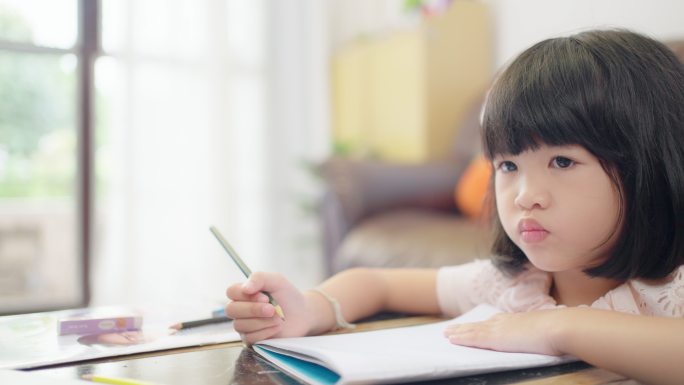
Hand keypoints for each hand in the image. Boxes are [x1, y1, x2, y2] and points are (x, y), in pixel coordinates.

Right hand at [225, 271, 312, 343]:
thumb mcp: (277, 281)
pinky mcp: (250, 339)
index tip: (265, 297)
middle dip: (254, 310)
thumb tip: (245, 288)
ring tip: (279, 318)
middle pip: (231, 310)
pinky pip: (250, 337)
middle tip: (272, 309)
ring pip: (240, 325)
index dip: (245, 295)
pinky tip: (277, 327)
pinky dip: (266, 332)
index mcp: (244, 292)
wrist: (302, 315)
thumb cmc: (287, 296)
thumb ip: (259, 278)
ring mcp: (243, 325)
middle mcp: (240, 309)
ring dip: (262, 321)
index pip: (231, 291)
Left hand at [443, 308, 568, 355]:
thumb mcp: (547, 330)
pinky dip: (461, 339)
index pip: (494, 322)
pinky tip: (452, 340)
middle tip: (450, 329)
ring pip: (473, 331)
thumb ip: (540, 333)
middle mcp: (504, 321)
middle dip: (464, 328)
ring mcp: (499, 328)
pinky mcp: (495, 338)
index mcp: (516, 319)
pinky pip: (473, 338)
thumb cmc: (560, 330)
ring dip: (459, 332)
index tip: (472, 326)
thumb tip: (546, 337)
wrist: (559, 327)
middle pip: (479, 325)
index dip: (481, 325)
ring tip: (446, 334)